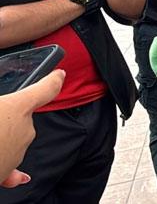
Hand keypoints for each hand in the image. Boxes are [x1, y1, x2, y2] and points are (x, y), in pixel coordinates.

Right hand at [0, 70, 64, 187]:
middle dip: (5, 117)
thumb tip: (5, 104)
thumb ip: (4, 101)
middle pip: (20, 117)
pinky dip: (6, 161)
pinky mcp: (8, 170)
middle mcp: (25, 129)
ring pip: (12, 138)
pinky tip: (13, 171)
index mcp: (18, 109)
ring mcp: (19, 151)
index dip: (53, 81)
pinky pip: (11, 164)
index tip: (60, 75)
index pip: (45, 90)